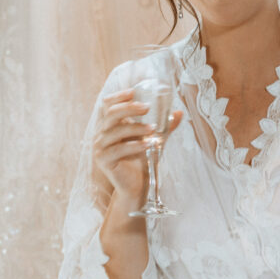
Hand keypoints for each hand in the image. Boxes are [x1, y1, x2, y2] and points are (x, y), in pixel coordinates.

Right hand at [93, 88, 181, 202]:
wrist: (137, 186)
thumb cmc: (143, 161)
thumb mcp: (155, 139)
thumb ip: (165, 127)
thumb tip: (179, 113)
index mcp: (111, 125)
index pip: (108, 104)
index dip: (119, 96)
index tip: (134, 91)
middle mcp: (102, 134)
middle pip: (111, 113)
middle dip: (129, 108)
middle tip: (147, 108)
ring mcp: (100, 147)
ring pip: (115, 131)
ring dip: (135, 127)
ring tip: (153, 129)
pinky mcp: (103, 161)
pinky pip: (118, 150)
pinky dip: (134, 145)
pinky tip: (148, 145)